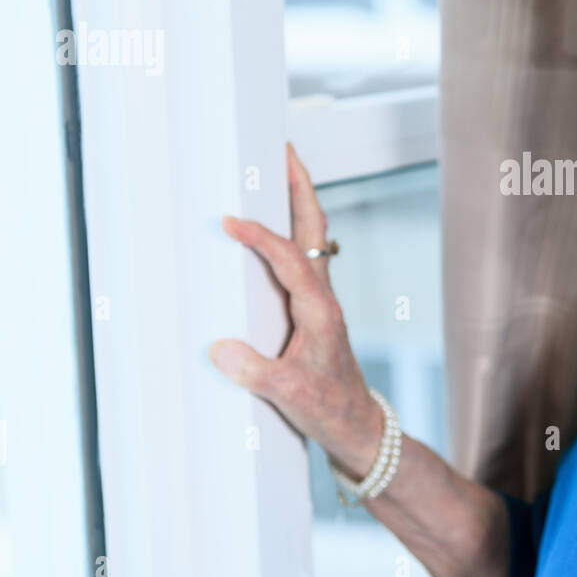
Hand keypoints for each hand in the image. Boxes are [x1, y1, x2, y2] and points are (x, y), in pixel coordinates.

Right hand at [209, 142, 377, 466]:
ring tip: (273, 172)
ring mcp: (320, 300)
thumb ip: (255, 372)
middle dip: (298, 186)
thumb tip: (221, 348)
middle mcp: (323, 296)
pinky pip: (300, 258)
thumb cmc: (329, 408)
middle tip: (281, 149)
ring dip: (295, 203)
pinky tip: (267, 230)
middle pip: (313, 228)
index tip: (229, 220)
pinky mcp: (312, 309)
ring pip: (309, 238)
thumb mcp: (289, 394)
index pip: (288, 257)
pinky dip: (287, 232)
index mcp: (319, 308)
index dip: (259, 235)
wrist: (356, 426)